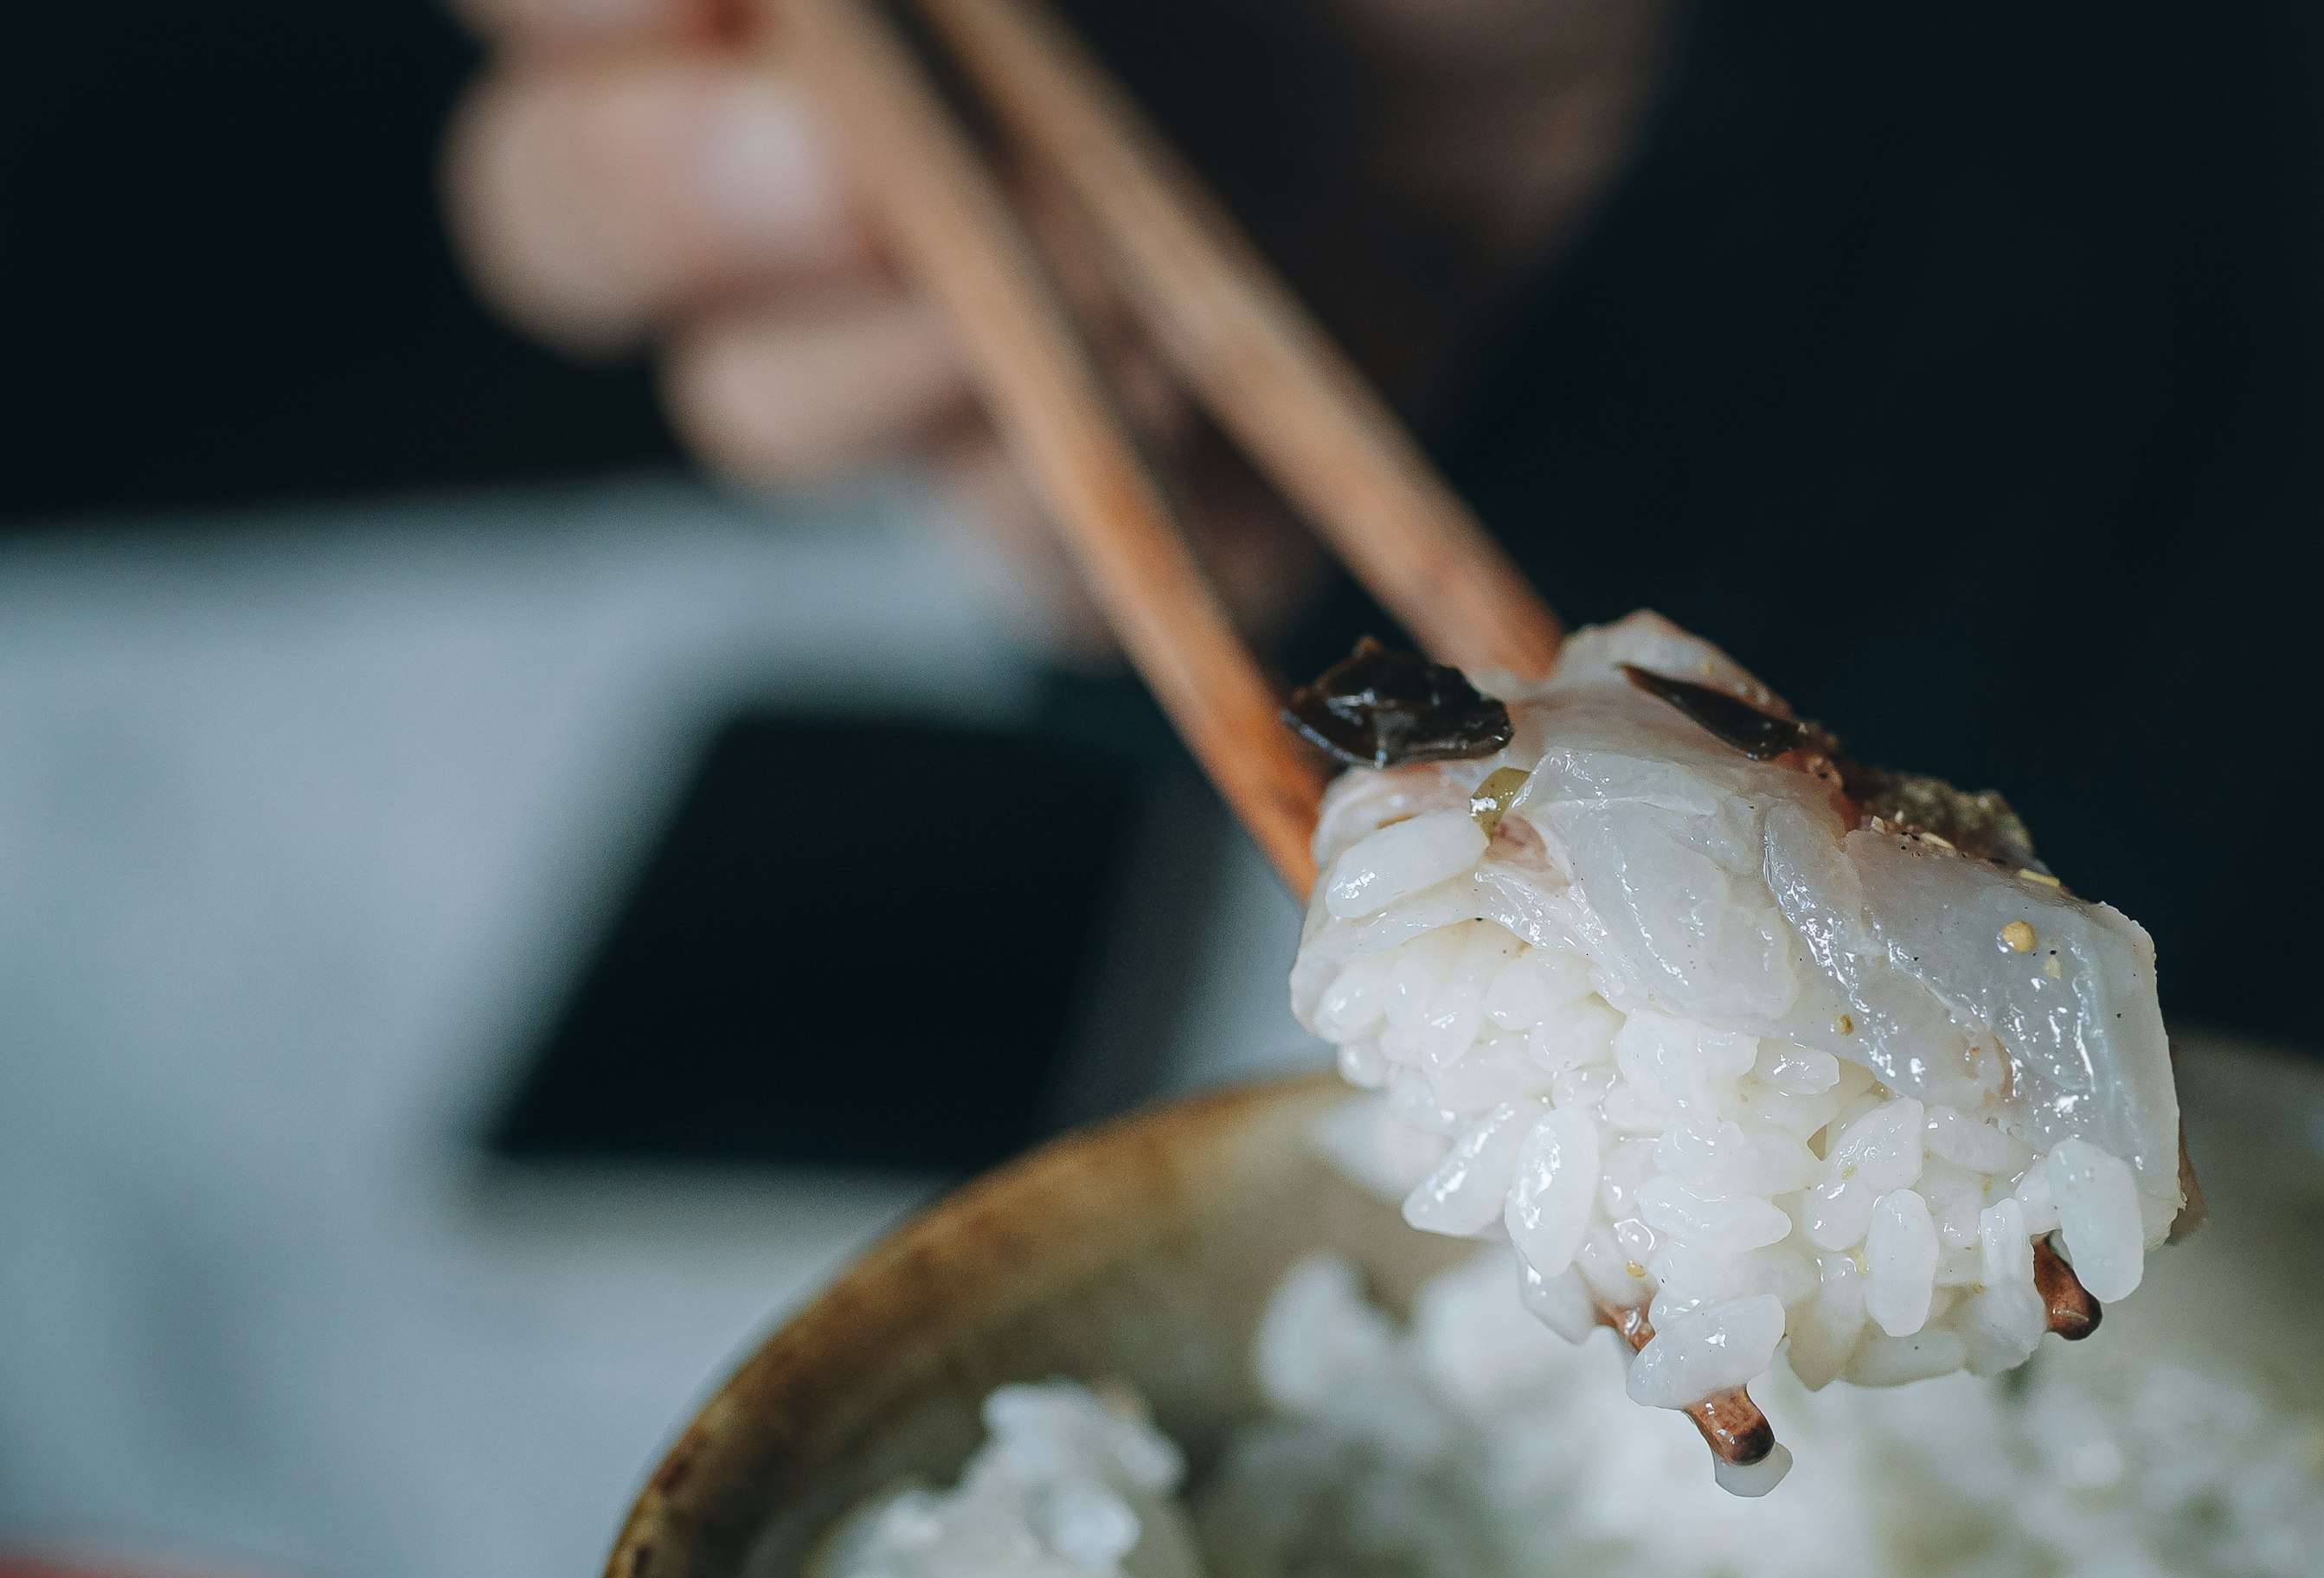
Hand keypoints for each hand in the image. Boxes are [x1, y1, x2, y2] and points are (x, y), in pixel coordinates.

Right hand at [440, 0, 1665, 630]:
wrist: (1580, 23)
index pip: (540, 7)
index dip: (556, 12)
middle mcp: (832, 133)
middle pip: (565, 224)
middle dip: (673, 202)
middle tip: (848, 170)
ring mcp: (973, 321)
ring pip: (759, 414)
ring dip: (895, 364)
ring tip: (1108, 289)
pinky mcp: (1142, 476)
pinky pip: (1016, 573)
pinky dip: (1076, 524)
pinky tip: (1196, 415)